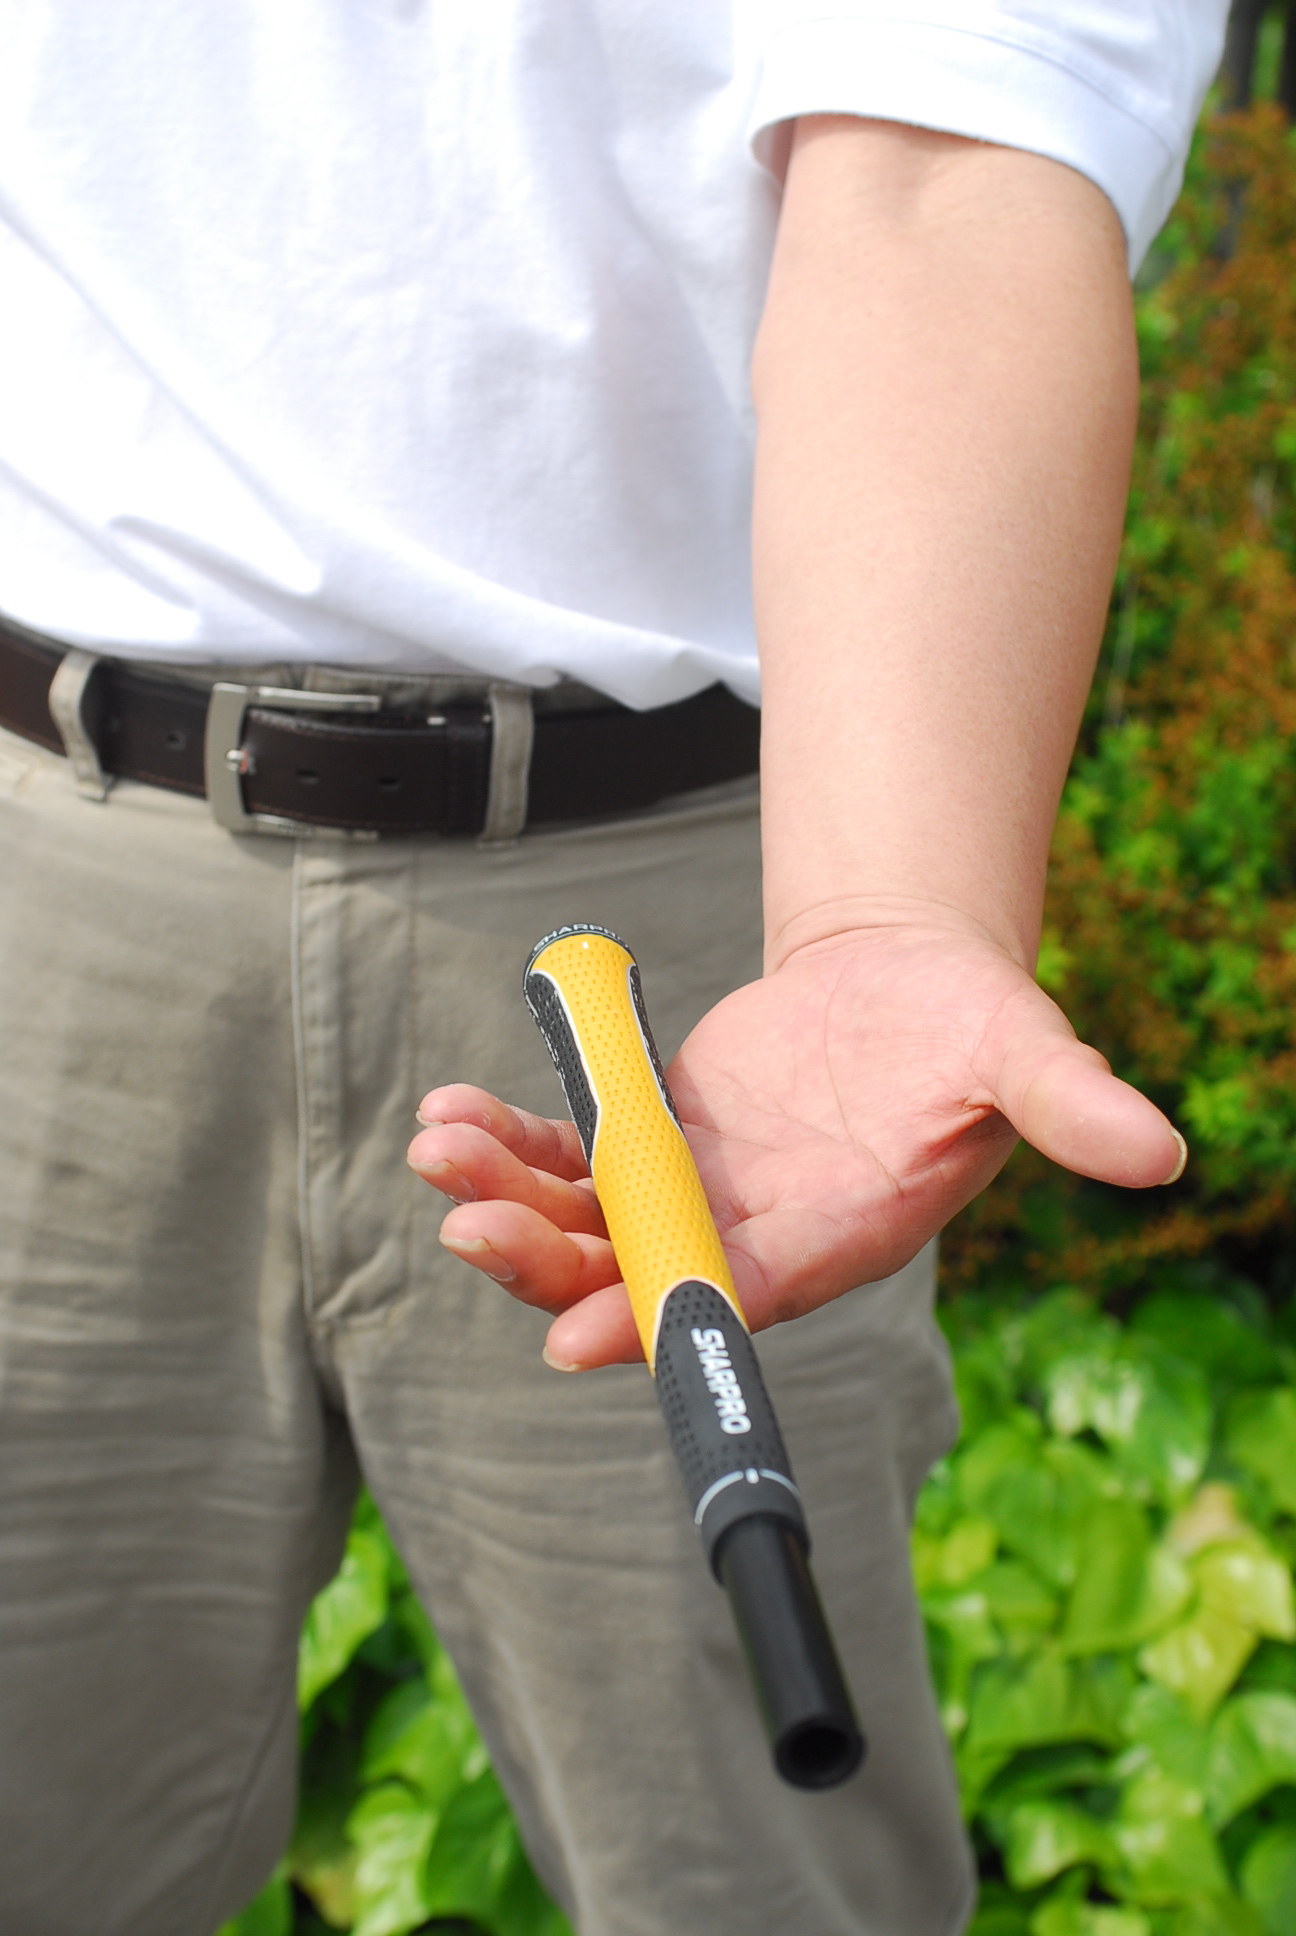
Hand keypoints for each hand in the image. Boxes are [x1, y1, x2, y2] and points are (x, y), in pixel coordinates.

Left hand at [407, 917, 1183, 1369]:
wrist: (905, 985)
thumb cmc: (967, 1025)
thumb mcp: (1017, 1051)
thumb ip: (1067, 1103)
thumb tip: (1159, 1152)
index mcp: (834, 1234)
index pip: (740, 1297)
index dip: (659, 1317)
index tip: (572, 1338)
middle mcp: (752, 1233)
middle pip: (635, 1271)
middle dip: (547, 1258)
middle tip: (465, 1225)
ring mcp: (696, 1194)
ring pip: (585, 1219)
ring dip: (507, 1194)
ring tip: (434, 1149)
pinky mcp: (659, 1144)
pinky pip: (572, 1157)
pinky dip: (513, 1140)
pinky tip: (450, 1112)